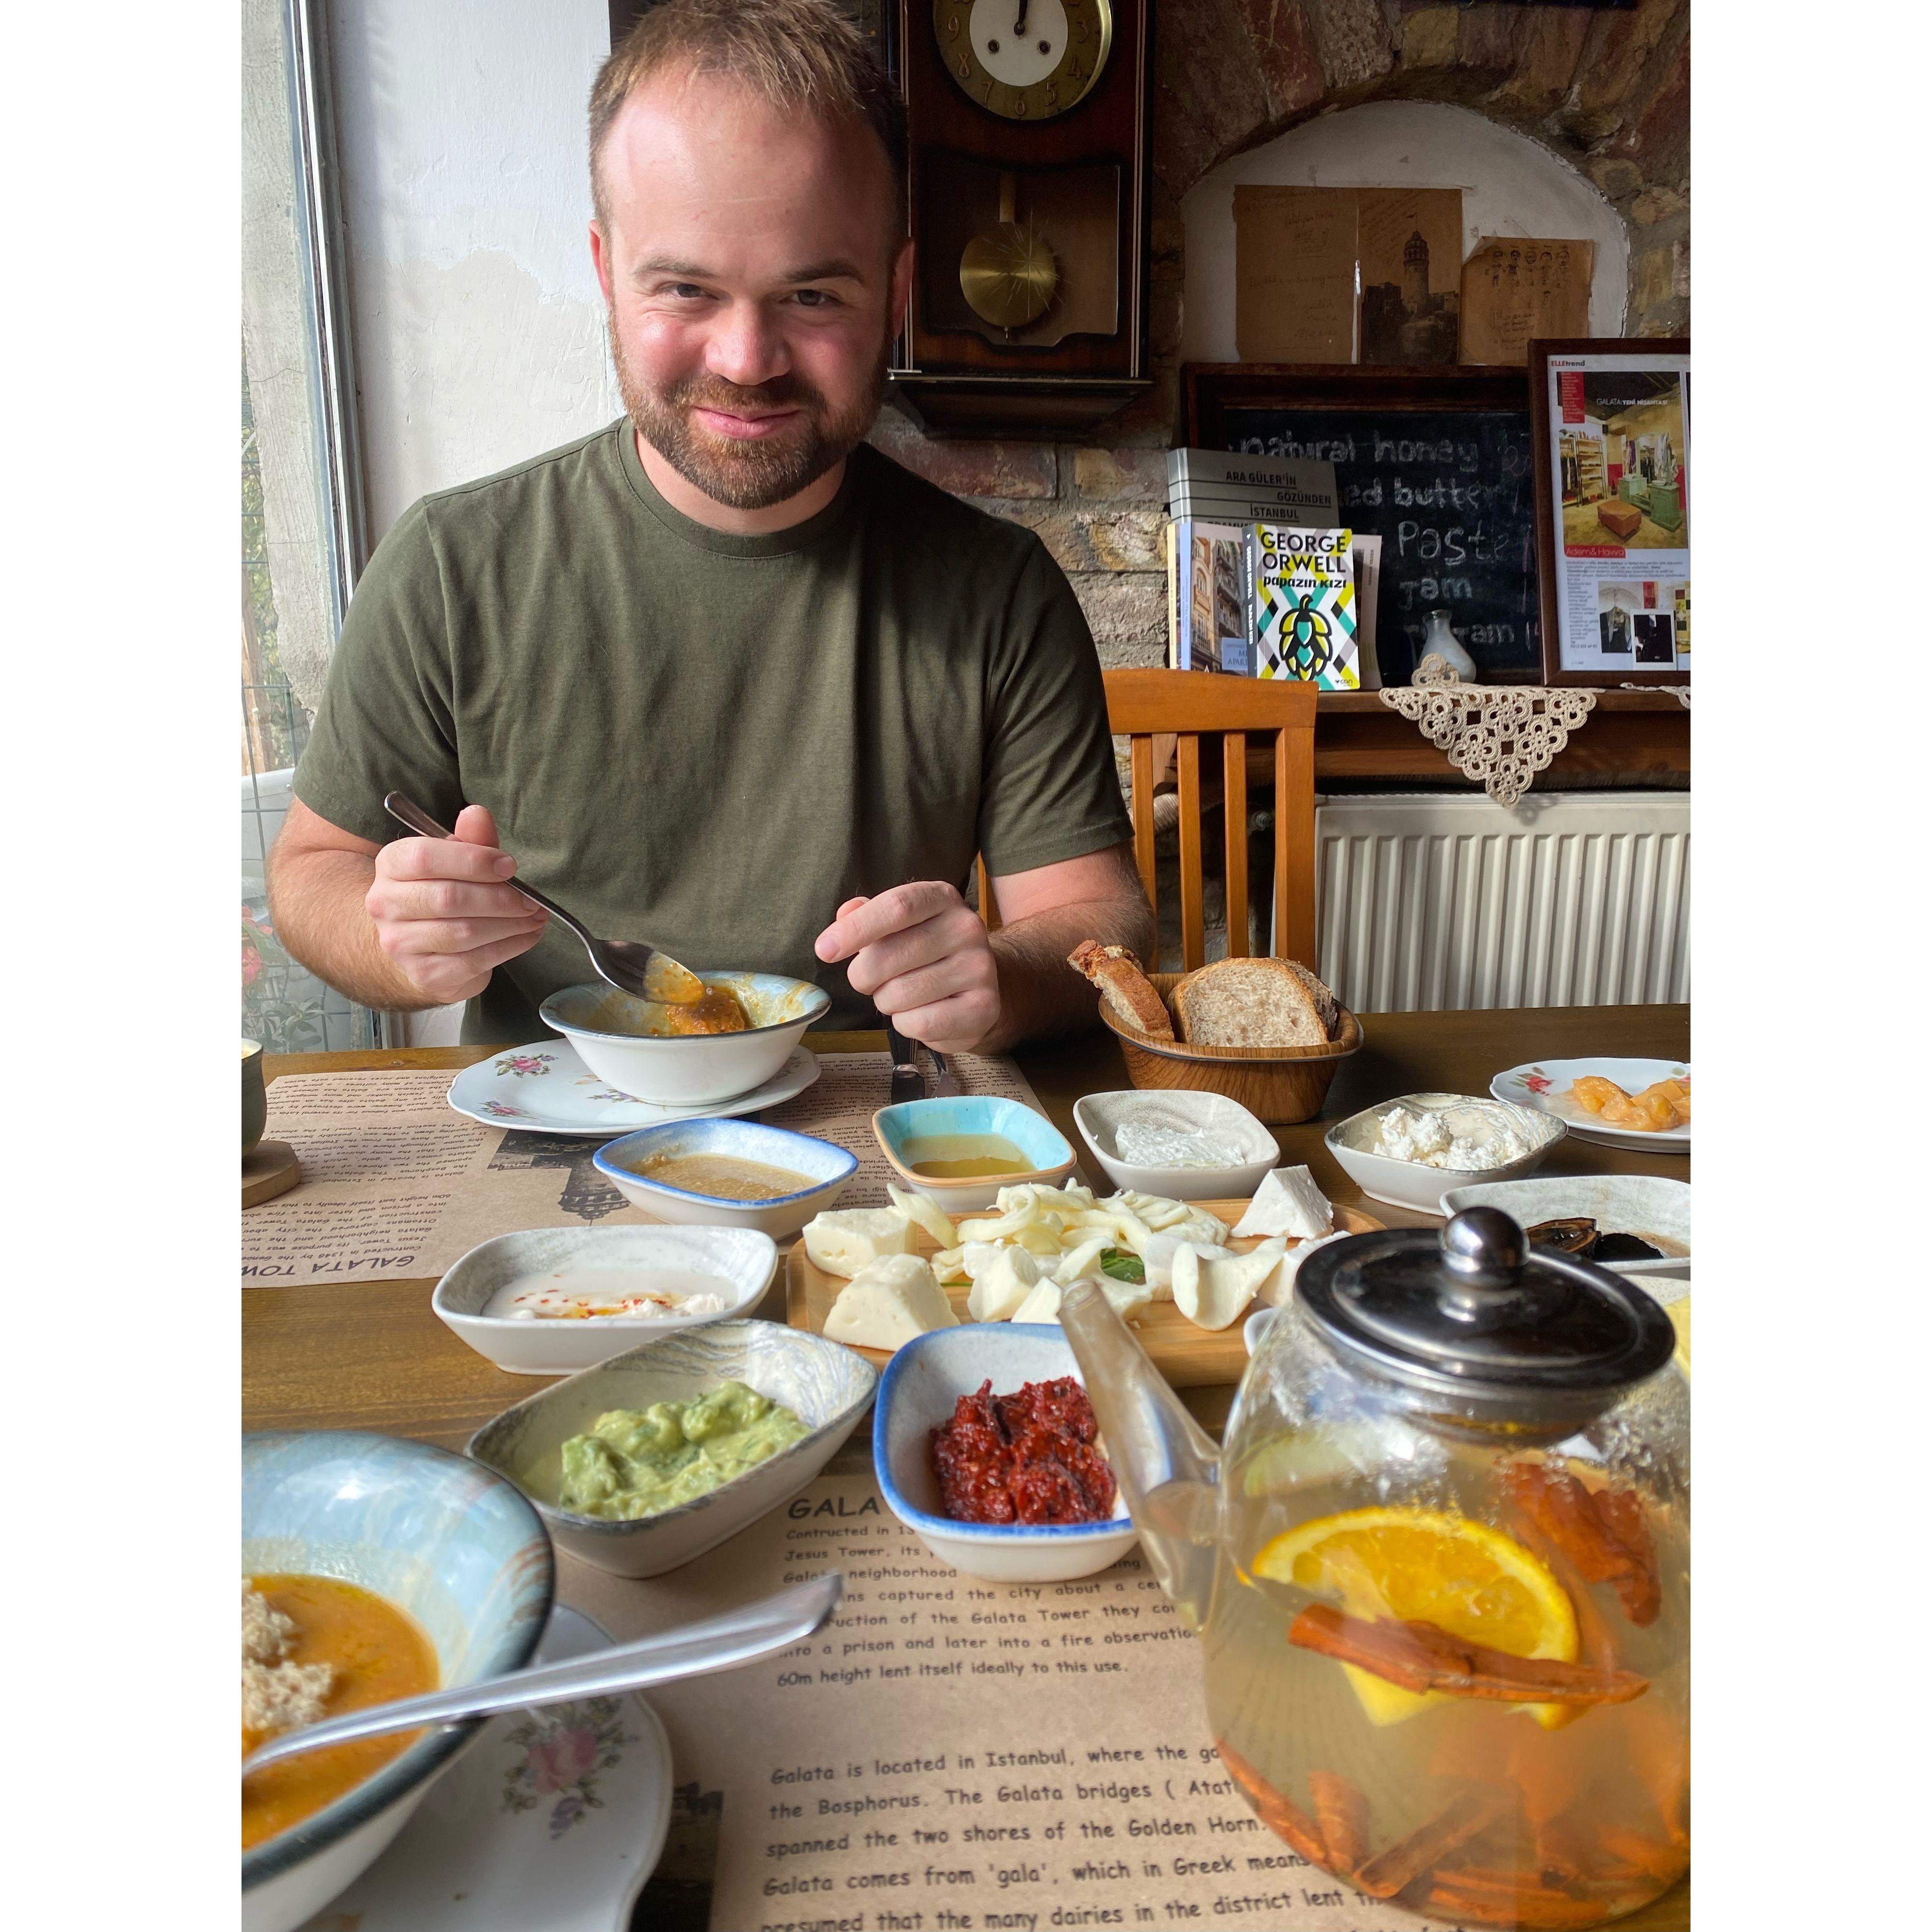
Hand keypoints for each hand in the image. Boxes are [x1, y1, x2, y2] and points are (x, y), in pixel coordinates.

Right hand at [364, 804, 548, 1002]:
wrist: (422, 946)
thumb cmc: (444, 891)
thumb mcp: (457, 859)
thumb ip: (470, 839)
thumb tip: (477, 814)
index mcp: (391, 865)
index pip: (424, 858)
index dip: (473, 861)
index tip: (509, 866)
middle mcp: (386, 904)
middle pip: (448, 898)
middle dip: (499, 898)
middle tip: (532, 900)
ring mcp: (401, 943)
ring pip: (463, 933)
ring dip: (510, 925)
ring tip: (535, 916)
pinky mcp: (424, 973)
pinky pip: (474, 961)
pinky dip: (509, 947)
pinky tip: (527, 936)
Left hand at [814, 883, 1000, 1053]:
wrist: (979, 985)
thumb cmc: (927, 952)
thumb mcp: (899, 925)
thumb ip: (868, 916)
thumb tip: (845, 915)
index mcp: (942, 898)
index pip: (896, 907)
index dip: (855, 929)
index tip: (824, 949)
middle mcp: (966, 927)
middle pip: (888, 955)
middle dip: (862, 975)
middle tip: (868, 980)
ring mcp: (979, 968)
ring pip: (898, 994)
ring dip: (885, 1002)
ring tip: (902, 995)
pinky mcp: (983, 1009)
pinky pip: (918, 1023)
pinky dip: (905, 1024)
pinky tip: (919, 1013)